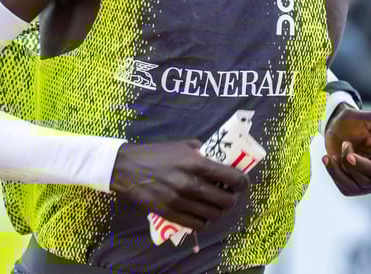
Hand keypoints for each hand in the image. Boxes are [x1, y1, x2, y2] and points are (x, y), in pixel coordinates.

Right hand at [110, 140, 249, 230]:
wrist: (128, 168)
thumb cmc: (157, 154)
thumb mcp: (182, 145)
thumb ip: (203, 152)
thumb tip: (220, 160)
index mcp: (196, 163)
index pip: (232, 178)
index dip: (243, 182)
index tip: (242, 183)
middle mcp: (191, 184)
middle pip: (226, 201)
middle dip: (231, 198)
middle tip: (228, 193)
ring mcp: (180, 201)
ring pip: (214, 215)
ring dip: (218, 210)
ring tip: (214, 203)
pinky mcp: (170, 214)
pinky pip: (198, 225)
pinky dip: (204, 220)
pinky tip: (201, 213)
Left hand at [323, 106, 370, 195]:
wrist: (340, 124)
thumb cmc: (360, 120)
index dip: (368, 167)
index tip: (350, 155)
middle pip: (370, 181)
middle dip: (352, 166)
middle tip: (344, 145)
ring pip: (355, 186)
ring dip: (341, 166)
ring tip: (338, 147)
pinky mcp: (356, 185)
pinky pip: (345, 188)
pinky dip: (334, 172)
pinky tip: (329, 158)